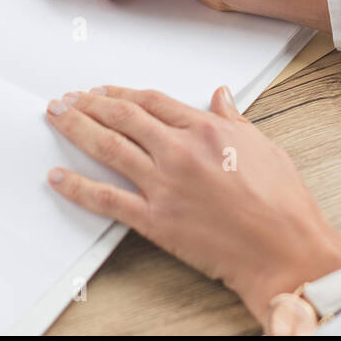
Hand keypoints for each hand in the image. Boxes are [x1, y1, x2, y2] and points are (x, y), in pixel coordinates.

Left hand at [45, 85, 340, 324]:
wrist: (284, 249)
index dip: (121, 93)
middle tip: (68, 98)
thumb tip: (221, 95)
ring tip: (57, 117)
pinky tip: (57, 177)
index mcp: (206, 130)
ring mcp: (163, 185)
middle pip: (123, 117)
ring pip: (108, 148)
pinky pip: (105, 199)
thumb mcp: (262, 145)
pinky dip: (76, 187)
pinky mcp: (155, 220)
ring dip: (76, 129)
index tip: (103, 90)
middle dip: (89, 103)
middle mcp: (179, 151)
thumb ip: (234, 118)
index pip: (152, 101)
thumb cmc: (282, 203)